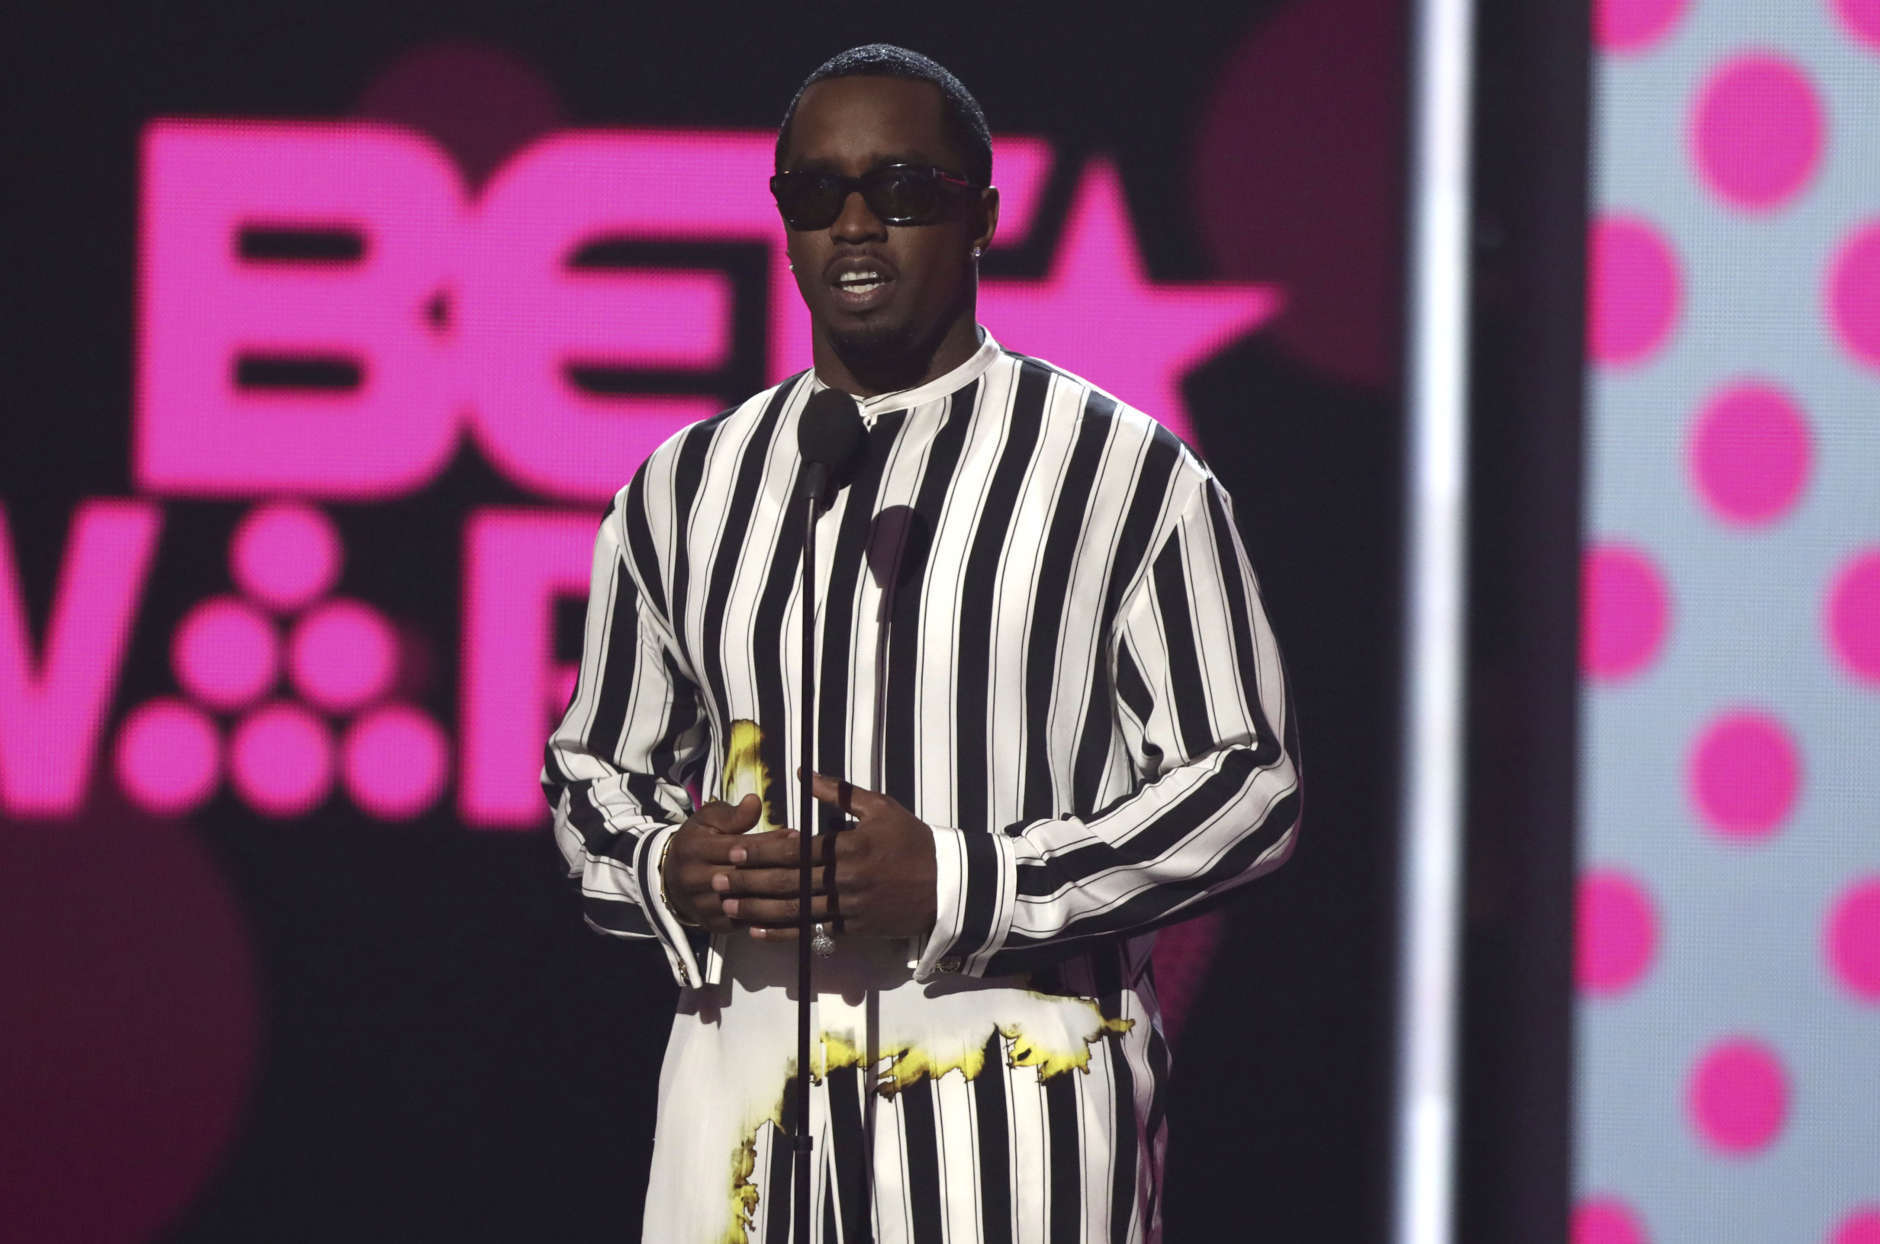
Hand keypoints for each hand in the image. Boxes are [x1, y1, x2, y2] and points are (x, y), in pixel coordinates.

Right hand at [659, 794, 804, 932]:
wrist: (671, 878)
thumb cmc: (698, 842)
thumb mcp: (709, 820)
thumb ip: (733, 814)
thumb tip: (755, 802)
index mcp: (694, 849)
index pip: (737, 847)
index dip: (768, 842)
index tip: (795, 835)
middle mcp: (695, 879)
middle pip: (743, 876)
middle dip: (777, 867)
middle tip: (807, 859)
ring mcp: (703, 905)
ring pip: (747, 901)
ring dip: (776, 893)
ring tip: (803, 879)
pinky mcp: (713, 924)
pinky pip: (745, 922)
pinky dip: (768, 914)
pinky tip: (790, 902)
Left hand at [718, 773, 935, 941]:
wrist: (946, 885)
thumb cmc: (911, 840)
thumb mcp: (880, 807)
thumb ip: (839, 792)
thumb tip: (803, 773)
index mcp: (847, 847)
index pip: (794, 851)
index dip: (759, 852)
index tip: (732, 853)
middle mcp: (844, 880)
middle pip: (787, 883)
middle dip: (748, 884)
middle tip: (717, 883)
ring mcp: (849, 908)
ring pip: (795, 911)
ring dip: (758, 912)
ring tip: (728, 910)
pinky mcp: (855, 930)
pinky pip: (813, 931)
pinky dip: (784, 933)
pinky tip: (759, 932)